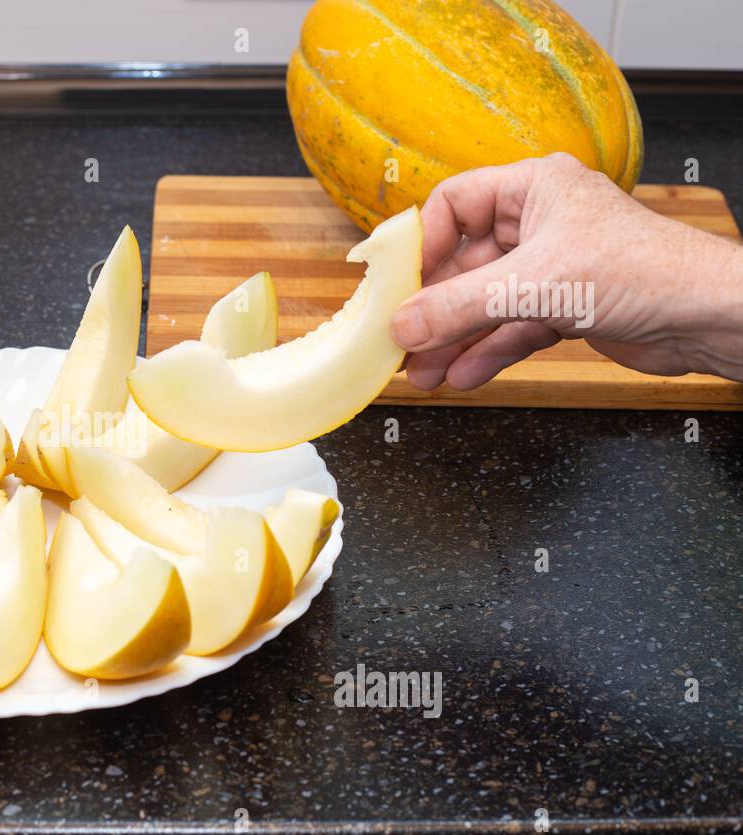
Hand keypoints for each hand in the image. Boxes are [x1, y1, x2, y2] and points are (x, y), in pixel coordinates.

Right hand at [391, 152, 742, 389]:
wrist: (706, 317)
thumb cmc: (643, 272)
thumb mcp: (535, 285)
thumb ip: (460, 307)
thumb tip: (401, 325)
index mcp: (533, 188)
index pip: (453, 204)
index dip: (422, 245)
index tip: (397, 286)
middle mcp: (538, 222)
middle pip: (463, 263)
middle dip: (432, 310)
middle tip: (402, 344)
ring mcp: (551, 266)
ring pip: (484, 302)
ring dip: (453, 339)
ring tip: (425, 374)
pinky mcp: (565, 305)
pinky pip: (510, 327)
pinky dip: (487, 352)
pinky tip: (465, 376)